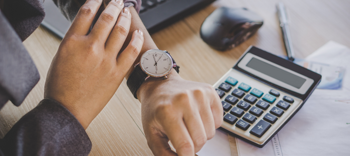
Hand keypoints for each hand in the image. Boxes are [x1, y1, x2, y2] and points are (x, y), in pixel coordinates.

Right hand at [44, 0, 143, 128]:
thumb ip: (75, 41)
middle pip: (106, 18)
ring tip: (125, 11)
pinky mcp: (117, 72)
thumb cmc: (60, 86)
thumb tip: (89, 29)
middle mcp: (90, 47)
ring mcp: (106, 60)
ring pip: (120, 31)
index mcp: (72, 42)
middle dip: (113, 5)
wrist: (67, 110)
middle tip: (116, 0)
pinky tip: (138, 33)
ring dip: (124, 18)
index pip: (86, 13)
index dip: (94, 1)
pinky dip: (136, 39)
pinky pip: (132, 51)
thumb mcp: (60, 56)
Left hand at [138, 70, 222, 155]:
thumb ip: (163, 154)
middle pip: (200, 140)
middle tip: (183, 138)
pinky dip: (210, 124)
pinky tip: (198, 117)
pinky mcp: (210, 91)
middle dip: (193, 146)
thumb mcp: (151, 134)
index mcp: (166, 111)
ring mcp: (199, 94)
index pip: (185, 145)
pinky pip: (219, 121)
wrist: (159, 85)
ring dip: (201, 135)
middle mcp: (184, 100)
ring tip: (189, 125)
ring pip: (211, 133)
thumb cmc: (155, 110)